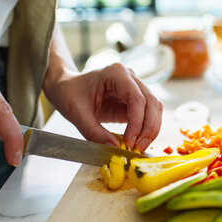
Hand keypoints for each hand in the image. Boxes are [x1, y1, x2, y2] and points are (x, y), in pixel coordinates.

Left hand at [43, 63, 162, 151]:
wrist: (67, 88)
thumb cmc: (69, 94)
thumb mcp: (77, 114)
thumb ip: (94, 132)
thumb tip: (115, 148)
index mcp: (115, 73)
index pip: (136, 98)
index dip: (137, 122)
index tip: (129, 142)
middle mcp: (130, 77)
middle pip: (151, 102)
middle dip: (148, 128)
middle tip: (137, 148)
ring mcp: (135, 88)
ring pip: (155, 108)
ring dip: (151, 130)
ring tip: (139, 147)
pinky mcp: (134, 101)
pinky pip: (149, 114)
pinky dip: (147, 129)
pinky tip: (138, 141)